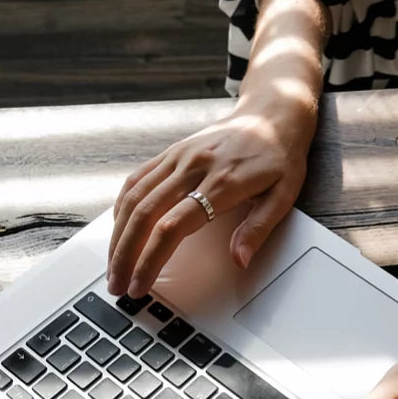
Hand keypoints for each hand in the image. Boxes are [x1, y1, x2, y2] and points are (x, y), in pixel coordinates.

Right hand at [107, 96, 317, 297]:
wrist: (272, 113)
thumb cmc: (280, 157)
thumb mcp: (284, 195)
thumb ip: (259, 229)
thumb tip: (240, 260)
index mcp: (222, 183)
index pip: (173, 227)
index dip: (151, 260)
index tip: (140, 285)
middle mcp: (193, 167)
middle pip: (144, 215)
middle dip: (125, 255)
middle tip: (116, 284)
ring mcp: (178, 157)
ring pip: (134, 197)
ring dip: (118, 235)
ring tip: (113, 265)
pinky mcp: (171, 152)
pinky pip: (137, 179)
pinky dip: (122, 206)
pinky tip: (118, 229)